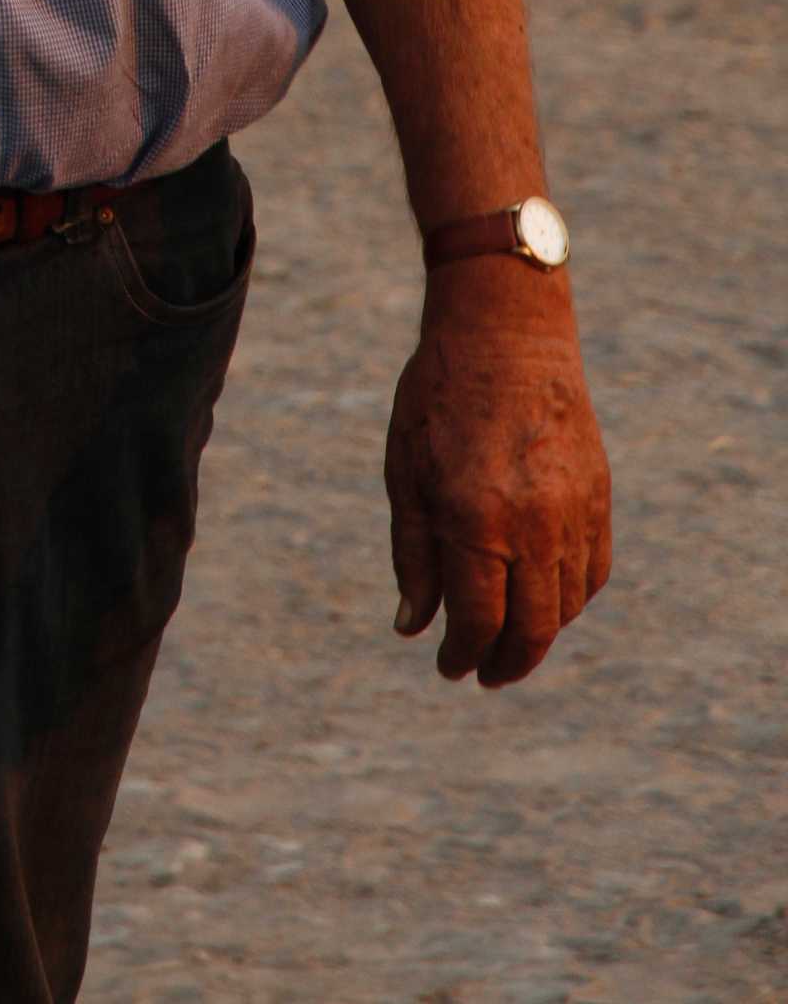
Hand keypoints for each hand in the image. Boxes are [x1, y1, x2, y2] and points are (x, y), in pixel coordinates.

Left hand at [384, 276, 611, 687]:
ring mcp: (574, 512)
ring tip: (509, 642)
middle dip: (506, 663)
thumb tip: (413, 628)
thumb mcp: (406, 471)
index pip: (478, 620)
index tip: (448, 666)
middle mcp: (533, 524)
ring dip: (538, 635)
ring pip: (566, 607)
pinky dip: (570, 599)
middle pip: (531, 629)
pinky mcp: (600, 497)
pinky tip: (544, 599)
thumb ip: (412, 555)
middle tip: (483, 674)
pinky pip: (593, 572)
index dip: (462, 654)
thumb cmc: (440, 397)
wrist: (507, 332)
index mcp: (475, 518)